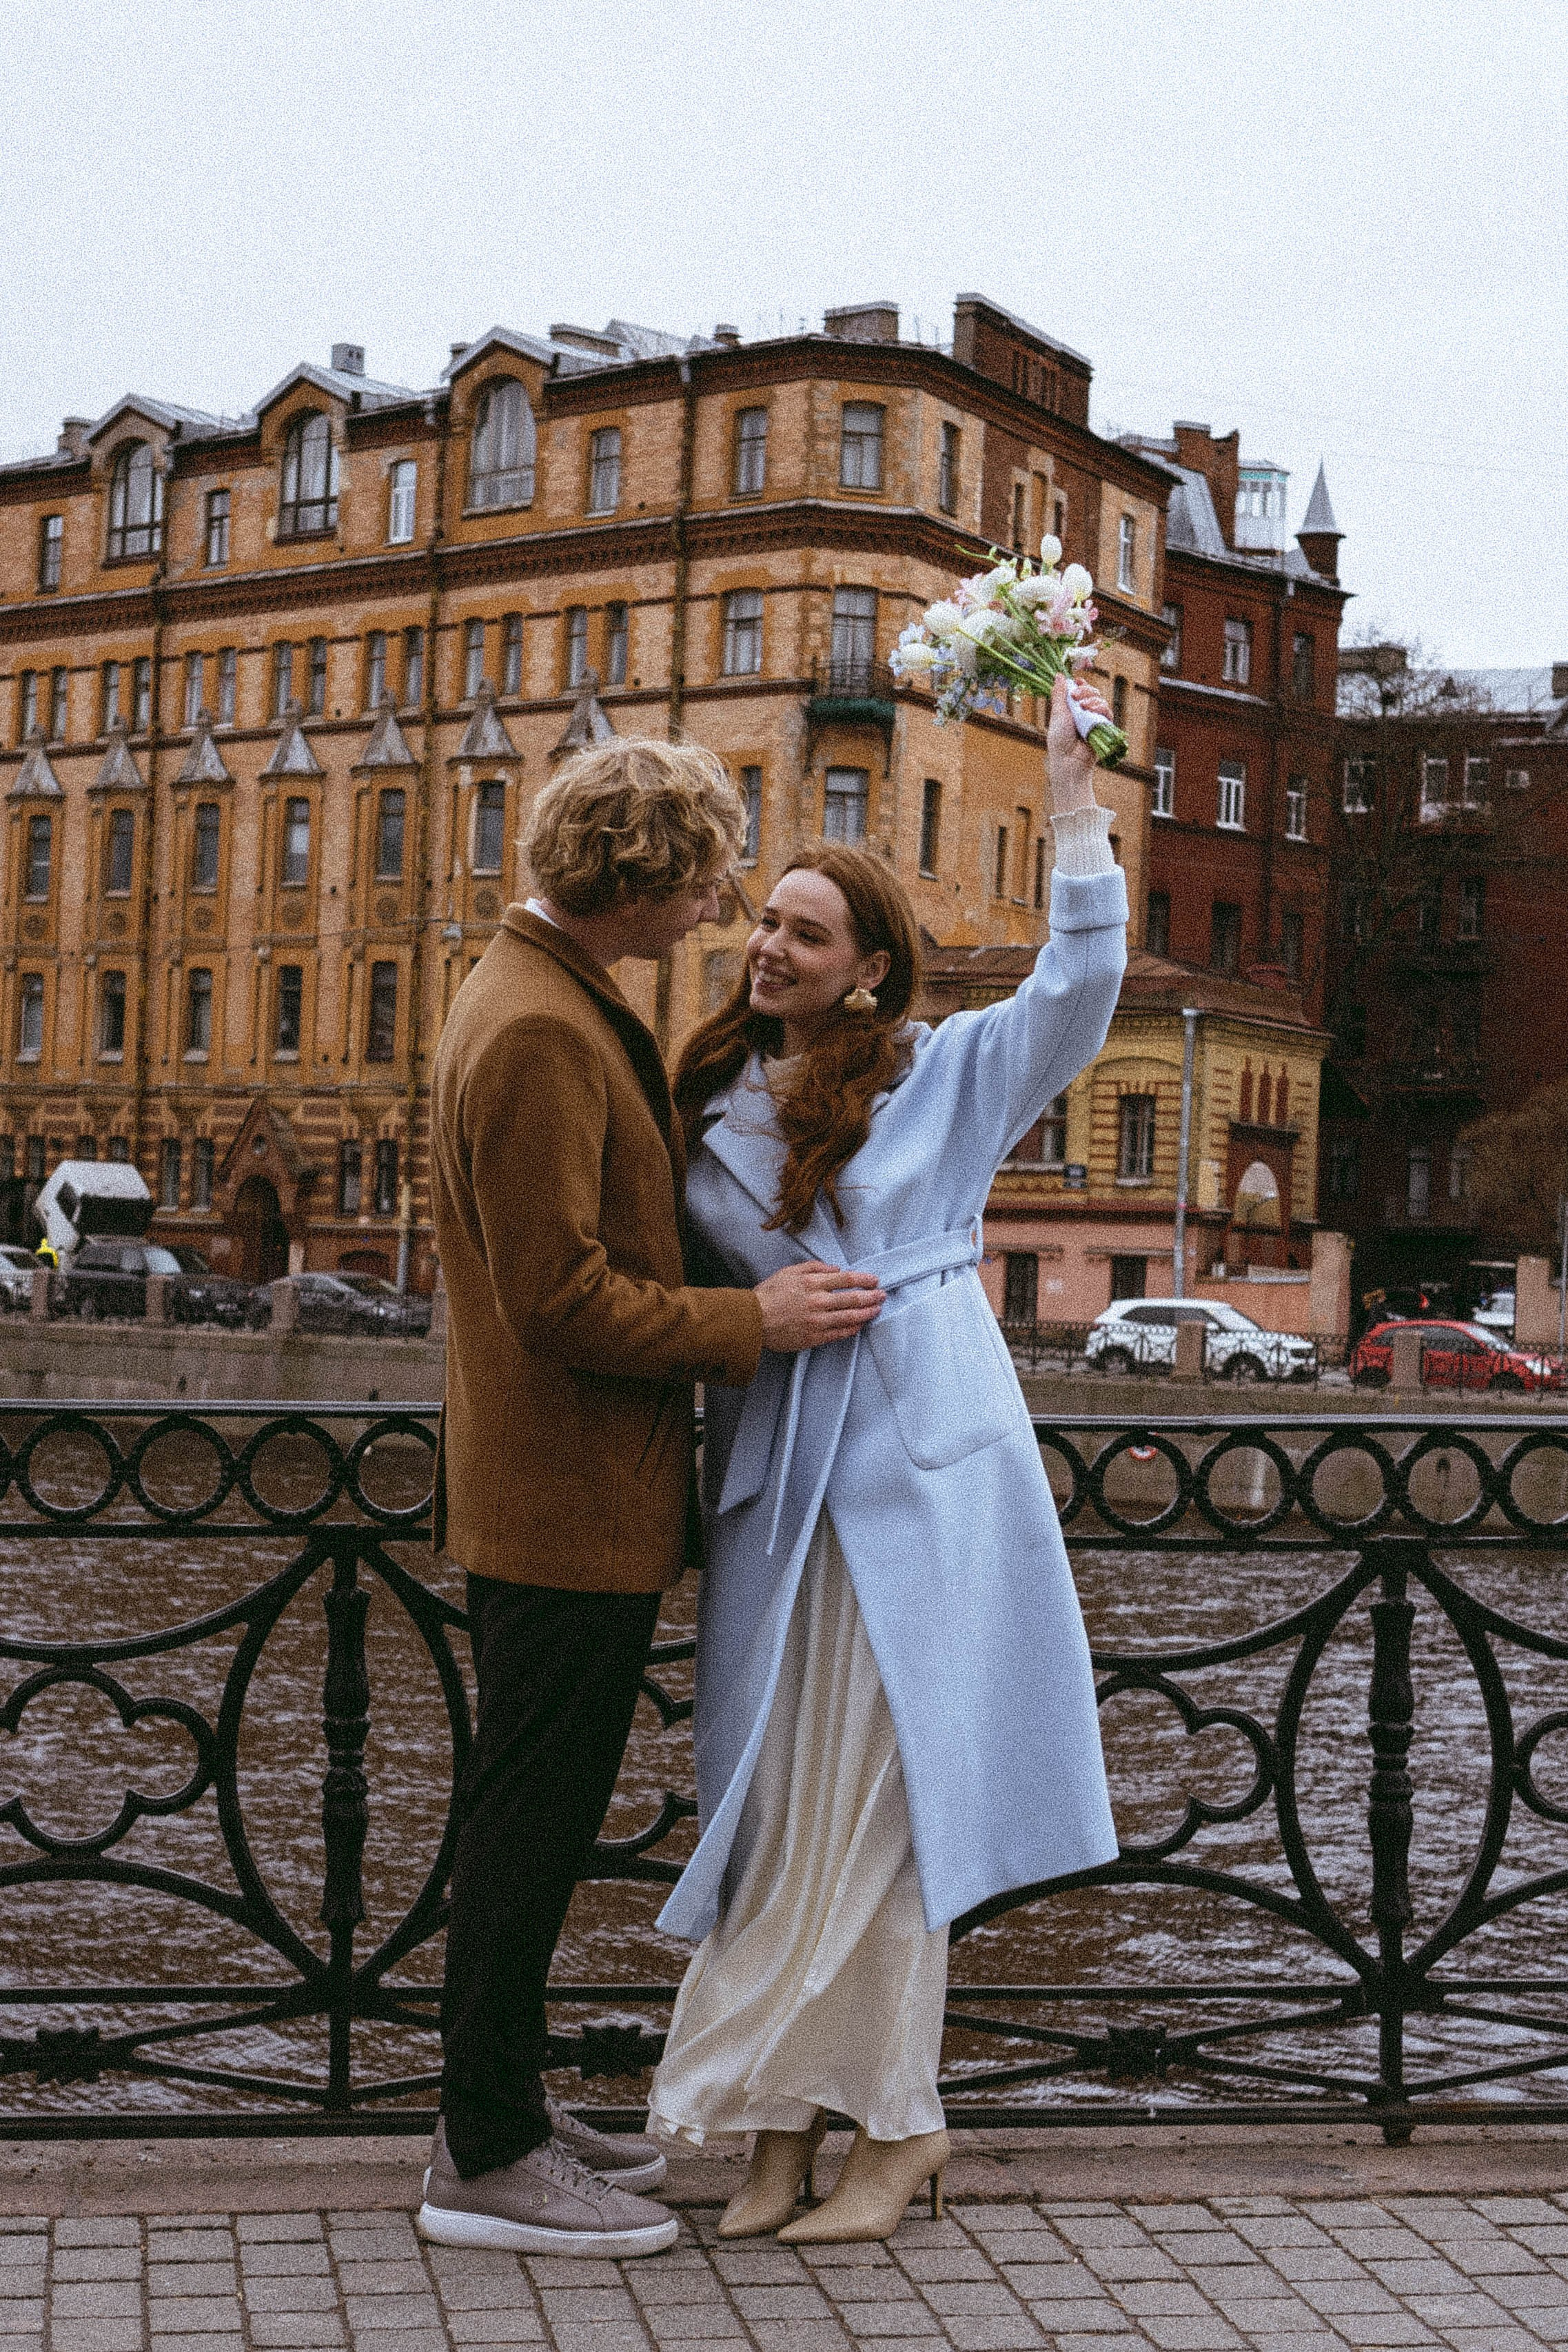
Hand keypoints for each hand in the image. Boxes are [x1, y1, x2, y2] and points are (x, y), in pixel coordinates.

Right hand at [755, 1262, 884, 1351]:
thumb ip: (813, 1267)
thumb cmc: (767, 1295)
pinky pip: (838, 1334)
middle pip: (853, 1298)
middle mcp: (818, 1301)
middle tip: (882, 1295)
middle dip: (871, 1296)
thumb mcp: (788, 1272)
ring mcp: (817, 1321)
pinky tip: (859, 1325)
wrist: (751, 1321)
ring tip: (876, 1310)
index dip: (864, 1279)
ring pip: (850, 1317)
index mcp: (812, 1283)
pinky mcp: (813, 1337)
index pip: (846, 1279)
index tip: (874, 1280)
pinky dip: (852, 1329)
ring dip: (866, 1313)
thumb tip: (835, 1268)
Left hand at [1046, 673, 1107, 814]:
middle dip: (1086, 690)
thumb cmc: (1059, 740)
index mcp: (1071, 709)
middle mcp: (1084, 713)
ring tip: (1084, 707)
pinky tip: (1093, 711)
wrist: (1069, 760)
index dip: (1080, 684)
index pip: (1080, 691)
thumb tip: (1058, 675)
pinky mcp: (1104, 728)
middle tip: (1077, 696)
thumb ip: (1059, 694)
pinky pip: (1108, 712)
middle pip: (1092, 693)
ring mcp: (1094, 720)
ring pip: (1101, 701)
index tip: (1077, 681)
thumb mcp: (1058, 713)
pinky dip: (1101, 708)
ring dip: (1093, 699)